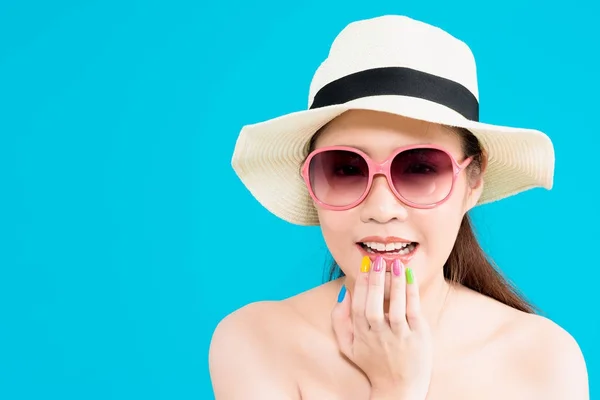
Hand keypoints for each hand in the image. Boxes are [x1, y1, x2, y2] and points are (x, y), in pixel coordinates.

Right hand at [331, 256, 432, 399]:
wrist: (398, 389)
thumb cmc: (372, 364)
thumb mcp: (348, 346)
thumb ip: (339, 321)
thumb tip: (342, 294)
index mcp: (360, 335)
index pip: (357, 305)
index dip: (360, 284)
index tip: (364, 265)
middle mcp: (378, 335)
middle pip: (372, 305)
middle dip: (374, 281)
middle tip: (377, 261)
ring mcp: (399, 337)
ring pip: (394, 307)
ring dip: (395, 284)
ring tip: (395, 264)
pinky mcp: (417, 337)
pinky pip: (413, 311)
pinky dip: (411, 293)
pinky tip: (410, 277)